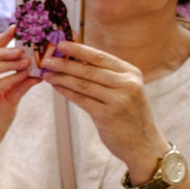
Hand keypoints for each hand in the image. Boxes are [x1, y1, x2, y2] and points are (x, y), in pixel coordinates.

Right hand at [0, 30, 32, 162]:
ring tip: (27, 59)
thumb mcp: (11, 96)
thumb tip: (38, 69)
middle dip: (7, 48)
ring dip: (9, 62)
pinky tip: (23, 75)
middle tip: (25, 46)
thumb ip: (20, 82)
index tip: (17, 27)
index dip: (3, 38)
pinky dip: (9, 78)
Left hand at [39, 40, 166, 177]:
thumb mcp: (126, 90)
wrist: (144, 144)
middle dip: (64, 63)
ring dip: (61, 77)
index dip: (78, 49)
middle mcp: (127, 83)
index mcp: (131, 73)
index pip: (100, 57)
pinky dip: (66, 92)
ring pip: (83, 84)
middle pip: (89, 69)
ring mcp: (118, 99)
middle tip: (45, 59)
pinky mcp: (108, 115)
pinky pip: (81, 100)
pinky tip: (55, 87)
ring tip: (46, 73)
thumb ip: (107, 76)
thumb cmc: (129, 115)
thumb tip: (76, 60)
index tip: (60, 44)